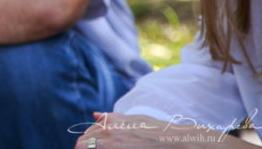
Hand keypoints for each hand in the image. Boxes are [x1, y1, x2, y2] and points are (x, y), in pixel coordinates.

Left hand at [75, 112, 246, 147]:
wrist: (178, 142)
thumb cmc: (157, 130)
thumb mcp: (133, 119)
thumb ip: (112, 118)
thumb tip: (95, 115)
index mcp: (110, 127)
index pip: (83, 141)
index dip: (83, 146)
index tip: (85, 148)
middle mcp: (111, 138)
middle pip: (83, 147)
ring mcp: (118, 148)